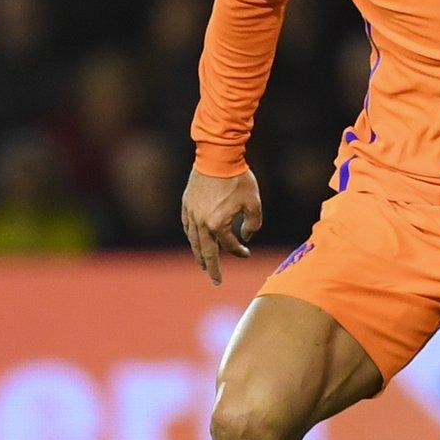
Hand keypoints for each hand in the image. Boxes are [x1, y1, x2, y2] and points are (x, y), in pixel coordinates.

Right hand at [181, 168, 261, 286]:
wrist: (217, 158)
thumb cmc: (239, 179)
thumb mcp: (254, 202)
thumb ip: (253, 223)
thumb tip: (245, 237)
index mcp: (218, 224)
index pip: (229, 245)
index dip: (239, 251)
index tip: (246, 253)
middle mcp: (201, 223)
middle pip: (206, 251)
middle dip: (212, 268)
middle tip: (216, 281)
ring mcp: (191, 214)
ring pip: (193, 241)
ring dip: (199, 255)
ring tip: (203, 265)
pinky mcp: (186, 205)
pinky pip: (187, 227)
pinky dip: (192, 237)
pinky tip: (195, 242)